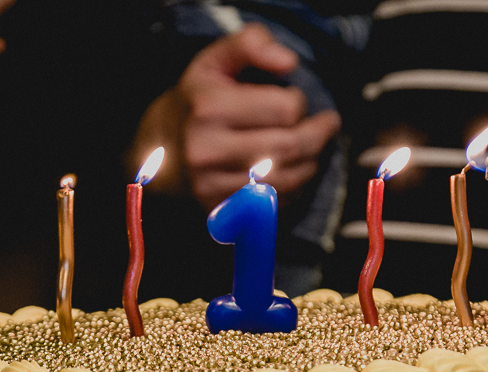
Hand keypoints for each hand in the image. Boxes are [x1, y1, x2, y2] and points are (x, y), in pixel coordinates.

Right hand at [132, 23, 340, 210]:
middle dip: (318, 135)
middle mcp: (208, 150)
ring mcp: (213, 185)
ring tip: (314, 148)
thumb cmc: (198, 99)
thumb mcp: (216, 61)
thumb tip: (288, 62)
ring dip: (311, 162)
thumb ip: (251, 44)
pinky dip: (295, 187)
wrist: (160, 149)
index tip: (294, 99)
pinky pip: (275, 202)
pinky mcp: (221, 210)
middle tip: (327, 125)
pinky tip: (294, 170)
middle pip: (291, 147)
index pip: (285, 109)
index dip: (298, 102)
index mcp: (209, 108)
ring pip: (288, 178)